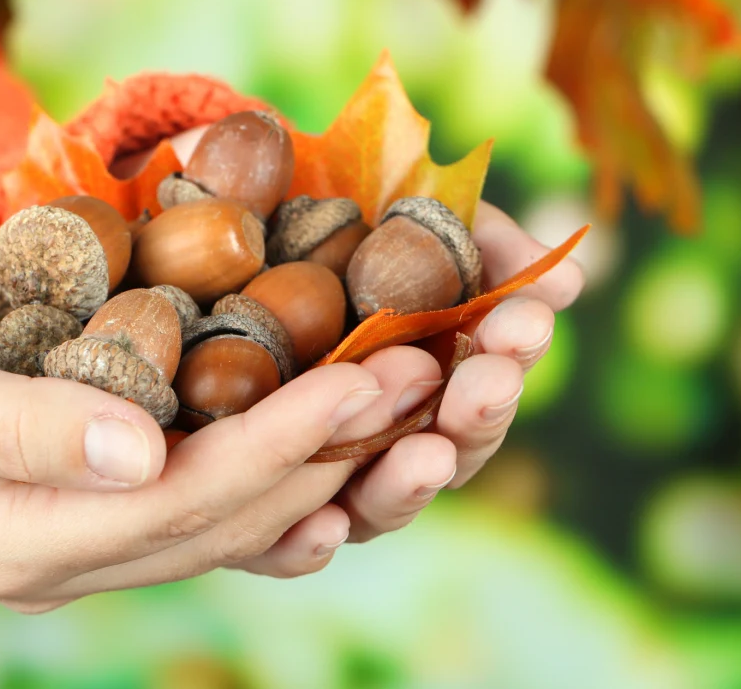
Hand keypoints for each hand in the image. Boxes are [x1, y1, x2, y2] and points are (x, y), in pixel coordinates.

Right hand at [0, 256, 446, 610]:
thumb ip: (9, 424)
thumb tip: (139, 453)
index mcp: (6, 538)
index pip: (172, 502)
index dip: (275, 444)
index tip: (364, 380)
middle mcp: (57, 554)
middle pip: (220, 516)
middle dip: (327, 449)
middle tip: (426, 376)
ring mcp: (78, 531)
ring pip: (227, 515)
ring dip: (324, 463)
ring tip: (415, 404)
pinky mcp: (92, 490)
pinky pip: (205, 496)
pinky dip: (278, 467)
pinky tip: (348, 452)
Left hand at [113, 126, 584, 576]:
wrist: (168, 212)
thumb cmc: (287, 200)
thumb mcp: (380, 196)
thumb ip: (471, 231)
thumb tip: (571, 275)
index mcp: (418, 356)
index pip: (485, 373)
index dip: (511, 349)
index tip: (527, 315)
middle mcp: (374, 421)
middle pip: (447, 443)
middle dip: (478, 410)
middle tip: (489, 374)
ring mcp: (313, 463)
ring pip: (377, 499)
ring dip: (410, 480)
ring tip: (424, 451)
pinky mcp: (241, 495)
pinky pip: (277, 542)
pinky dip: (306, 545)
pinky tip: (318, 525)